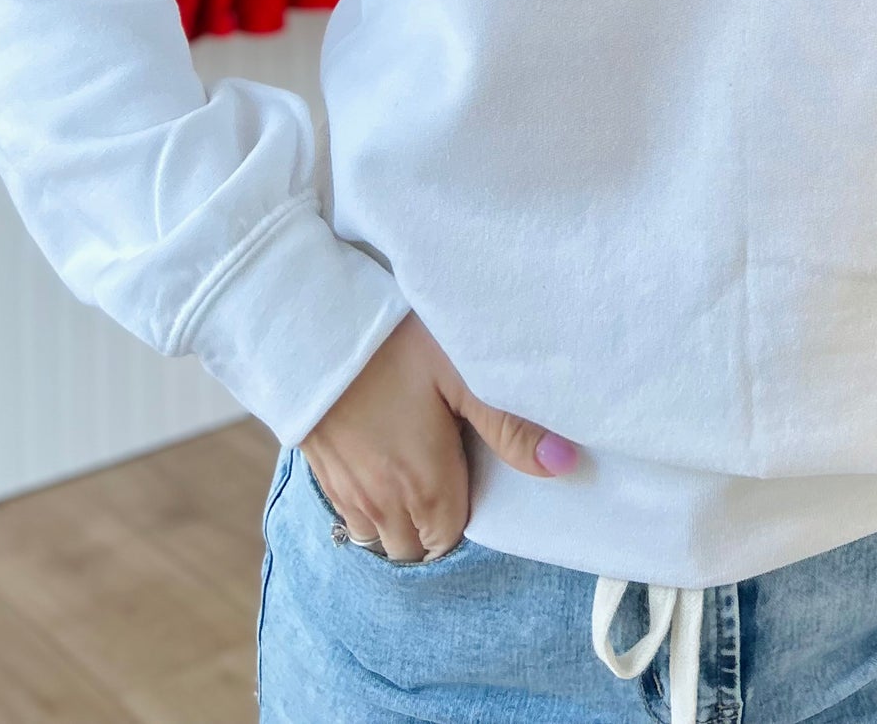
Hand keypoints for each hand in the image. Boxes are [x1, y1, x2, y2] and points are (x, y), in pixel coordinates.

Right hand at [298, 311, 579, 561]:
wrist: (311, 327)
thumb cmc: (393, 346)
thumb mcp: (462, 375)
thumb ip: (510, 426)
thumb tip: (566, 465)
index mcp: (423, 487)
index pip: (450, 539)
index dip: (466, 516)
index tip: (474, 480)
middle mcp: (381, 503)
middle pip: (412, 548)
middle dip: (432, 529)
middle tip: (449, 476)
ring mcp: (345, 492)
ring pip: (377, 537)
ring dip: (398, 522)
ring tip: (416, 474)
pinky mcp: (319, 473)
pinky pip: (349, 516)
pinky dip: (369, 506)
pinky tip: (380, 464)